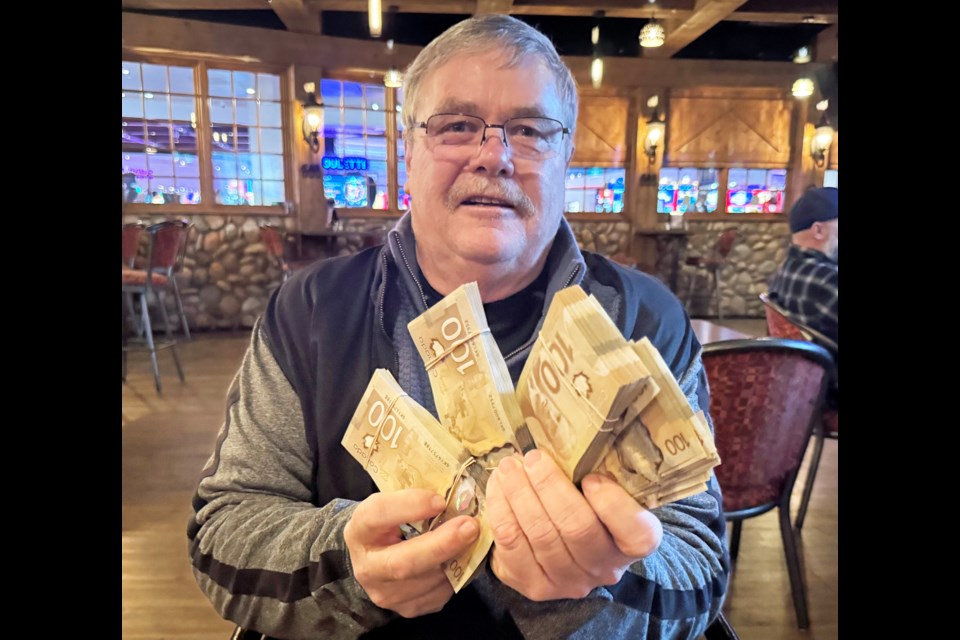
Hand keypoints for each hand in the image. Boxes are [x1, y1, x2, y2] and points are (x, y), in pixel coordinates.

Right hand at [344, 489, 479, 616]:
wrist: (378, 556)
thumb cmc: (391, 522)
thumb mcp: (394, 504)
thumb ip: (417, 500)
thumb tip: (457, 496)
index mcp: (360, 530)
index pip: (377, 515)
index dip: (409, 506)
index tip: (439, 500)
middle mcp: (367, 567)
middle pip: (403, 563)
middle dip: (441, 545)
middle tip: (470, 527)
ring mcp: (385, 594)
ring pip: (427, 580)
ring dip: (455, 559)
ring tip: (471, 539)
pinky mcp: (406, 609)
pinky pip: (439, 594)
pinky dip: (456, 575)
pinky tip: (461, 558)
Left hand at [486, 450, 661, 600]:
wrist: (561, 554)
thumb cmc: (586, 509)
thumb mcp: (601, 494)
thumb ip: (597, 476)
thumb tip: (563, 439)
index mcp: (631, 544)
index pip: (636, 532)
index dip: (612, 504)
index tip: (591, 477)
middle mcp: (604, 569)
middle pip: (577, 529)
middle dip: (550, 487)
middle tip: (532, 458)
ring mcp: (568, 582)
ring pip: (540, 535)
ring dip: (519, 494)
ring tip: (509, 467)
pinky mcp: (533, 586)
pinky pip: (511, 545)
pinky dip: (501, 510)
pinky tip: (497, 486)